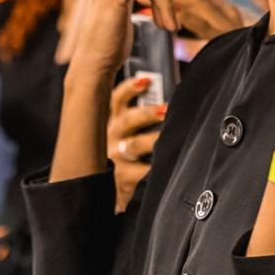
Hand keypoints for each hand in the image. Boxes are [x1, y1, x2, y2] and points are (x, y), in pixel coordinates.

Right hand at [107, 75, 166, 211]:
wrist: (104, 194)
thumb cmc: (123, 156)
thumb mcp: (123, 134)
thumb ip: (138, 118)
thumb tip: (167, 102)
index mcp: (111, 122)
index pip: (116, 100)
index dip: (130, 88)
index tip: (146, 79)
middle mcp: (111, 138)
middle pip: (127, 120)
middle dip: (147, 113)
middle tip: (165, 108)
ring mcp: (116, 159)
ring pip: (134, 145)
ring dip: (153, 139)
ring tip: (168, 136)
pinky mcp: (124, 179)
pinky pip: (143, 173)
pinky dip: (155, 168)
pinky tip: (170, 166)